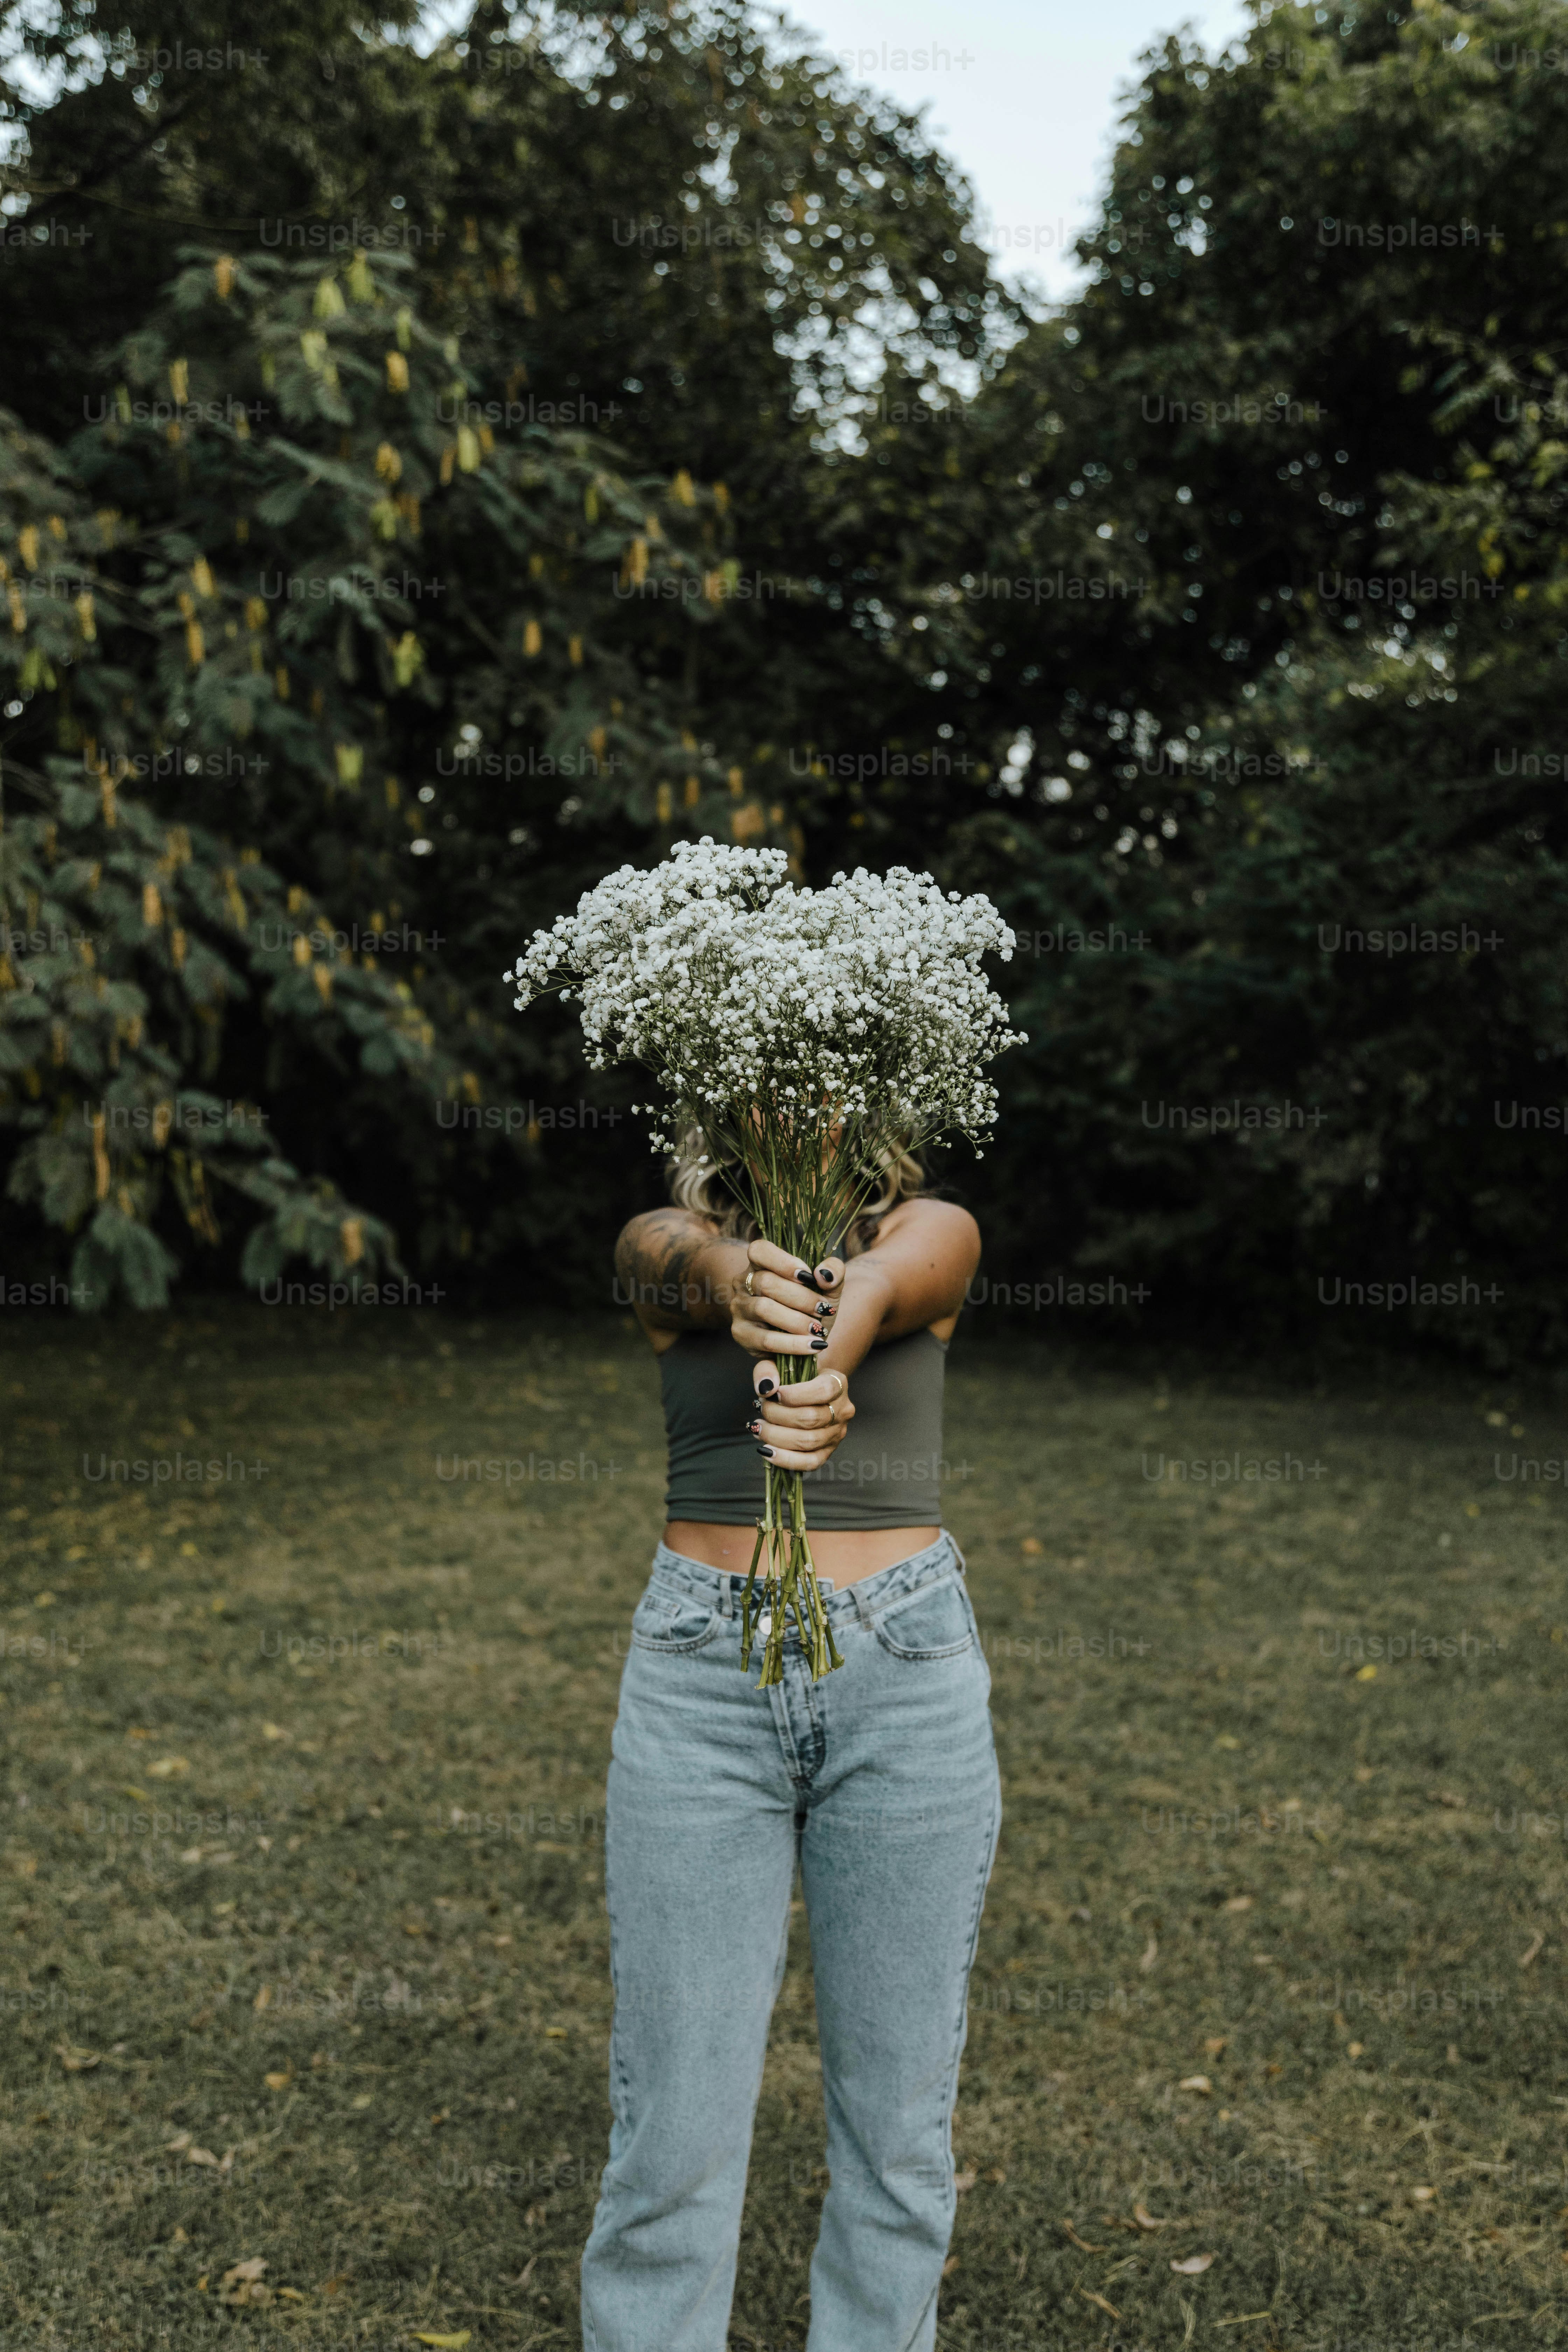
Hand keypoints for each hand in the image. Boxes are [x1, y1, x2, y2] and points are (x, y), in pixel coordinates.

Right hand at [727, 1237, 845, 1367]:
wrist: (806, 1334)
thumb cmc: (812, 1304)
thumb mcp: (828, 1286)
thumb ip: (833, 1272)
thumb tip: (823, 1274)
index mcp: (760, 1263)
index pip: (760, 1250)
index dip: (783, 1262)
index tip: (809, 1277)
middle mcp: (743, 1283)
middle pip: (766, 1282)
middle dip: (800, 1298)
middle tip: (823, 1309)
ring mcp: (739, 1308)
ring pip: (763, 1309)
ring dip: (796, 1321)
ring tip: (819, 1329)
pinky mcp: (741, 1334)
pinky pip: (765, 1340)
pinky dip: (793, 1344)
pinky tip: (813, 1345)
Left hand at [746, 1365, 855, 1473]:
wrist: (810, 1388)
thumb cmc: (794, 1376)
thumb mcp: (781, 1363)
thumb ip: (768, 1369)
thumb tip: (765, 1389)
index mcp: (837, 1382)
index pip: (823, 1390)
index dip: (795, 1395)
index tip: (774, 1394)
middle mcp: (843, 1409)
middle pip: (811, 1419)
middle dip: (777, 1416)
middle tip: (760, 1408)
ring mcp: (837, 1433)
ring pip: (808, 1442)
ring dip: (776, 1436)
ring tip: (758, 1427)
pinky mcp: (828, 1451)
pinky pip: (810, 1462)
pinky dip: (785, 1459)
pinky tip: (766, 1450)